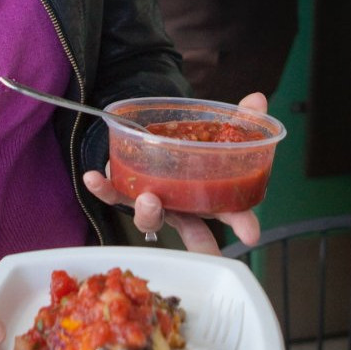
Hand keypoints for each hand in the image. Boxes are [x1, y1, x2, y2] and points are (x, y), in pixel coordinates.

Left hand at [83, 92, 267, 254]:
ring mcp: (153, 201)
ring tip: (148, 199)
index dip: (243, 224)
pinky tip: (92, 177)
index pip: (231, 214)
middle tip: (205, 248)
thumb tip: (258, 101)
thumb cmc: (189, 146)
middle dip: (200, 243)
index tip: (251, 234)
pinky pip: (112, 193)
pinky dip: (102, 188)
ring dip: (148, 212)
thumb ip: (239, 119)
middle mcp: (181, 206)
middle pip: (192, 231)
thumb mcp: (217, 131)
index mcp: (208, 196)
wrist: (153, 138)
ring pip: (150, 218)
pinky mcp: (125, 189)